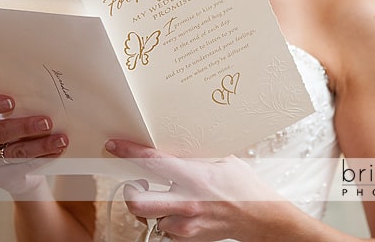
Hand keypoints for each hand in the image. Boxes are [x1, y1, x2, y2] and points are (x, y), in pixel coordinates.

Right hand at [0, 94, 67, 197]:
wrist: (21, 161)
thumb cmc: (19, 127)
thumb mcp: (18, 113)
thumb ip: (24, 102)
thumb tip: (50, 92)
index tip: (12, 102)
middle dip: (24, 127)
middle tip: (47, 122)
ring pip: (12, 152)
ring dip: (39, 145)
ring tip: (61, 140)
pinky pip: (22, 167)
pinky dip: (43, 158)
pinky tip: (57, 150)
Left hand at [105, 139, 281, 240]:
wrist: (260, 217)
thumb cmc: (242, 186)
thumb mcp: (220, 160)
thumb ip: (194, 155)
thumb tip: (171, 142)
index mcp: (194, 177)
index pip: (152, 162)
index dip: (129, 152)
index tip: (114, 145)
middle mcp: (186, 202)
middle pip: (137, 202)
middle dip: (130, 192)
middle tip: (137, 184)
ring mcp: (185, 224)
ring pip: (150, 217)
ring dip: (154, 207)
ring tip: (168, 198)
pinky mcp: (187, 238)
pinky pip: (164, 228)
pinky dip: (167, 219)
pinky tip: (182, 211)